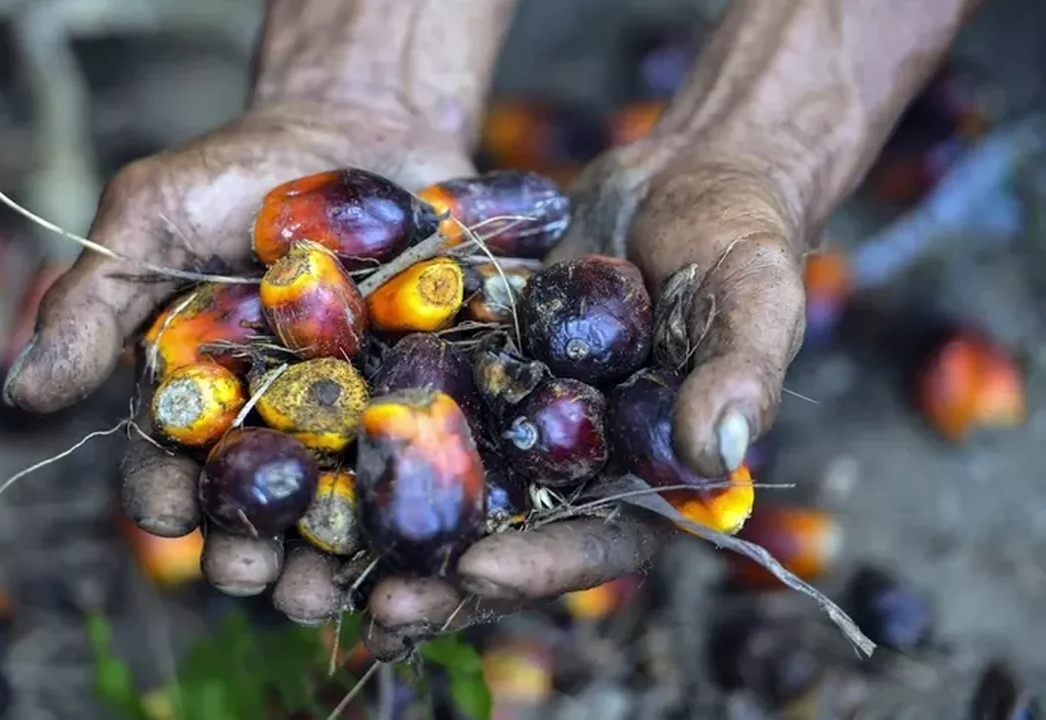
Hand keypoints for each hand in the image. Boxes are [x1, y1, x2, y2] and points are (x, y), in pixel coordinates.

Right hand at [0, 96, 681, 659]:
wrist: (362, 127)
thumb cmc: (239, 173)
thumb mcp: (151, 217)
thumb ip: (94, 303)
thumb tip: (21, 395)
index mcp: (196, 399)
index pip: (167, 464)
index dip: (166, 496)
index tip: (174, 515)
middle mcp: (270, 428)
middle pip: (254, 511)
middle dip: (250, 551)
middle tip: (257, 574)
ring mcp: (352, 424)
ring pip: (337, 515)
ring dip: (330, 562)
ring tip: (334, 590)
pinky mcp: (427, 409)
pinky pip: (425, 474)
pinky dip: (422, 516)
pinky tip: (424, 550)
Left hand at [310, 137, 809, 661]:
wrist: (680, 171)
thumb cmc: (740, 236)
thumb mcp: (756, 294)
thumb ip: (741, 375)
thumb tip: (714, 459)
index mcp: (651, 476)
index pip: (599, 545)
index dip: (540, 568)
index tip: (476, 575)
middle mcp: (580, 463)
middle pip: (510, 538)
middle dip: (443, 577)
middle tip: (375, 604)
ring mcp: (523, 418)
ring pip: (453, 487)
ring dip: (392, 524)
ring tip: (322, 556)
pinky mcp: (480, 369)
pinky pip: (426, 405)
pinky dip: (379, 429)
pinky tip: (313, 446)